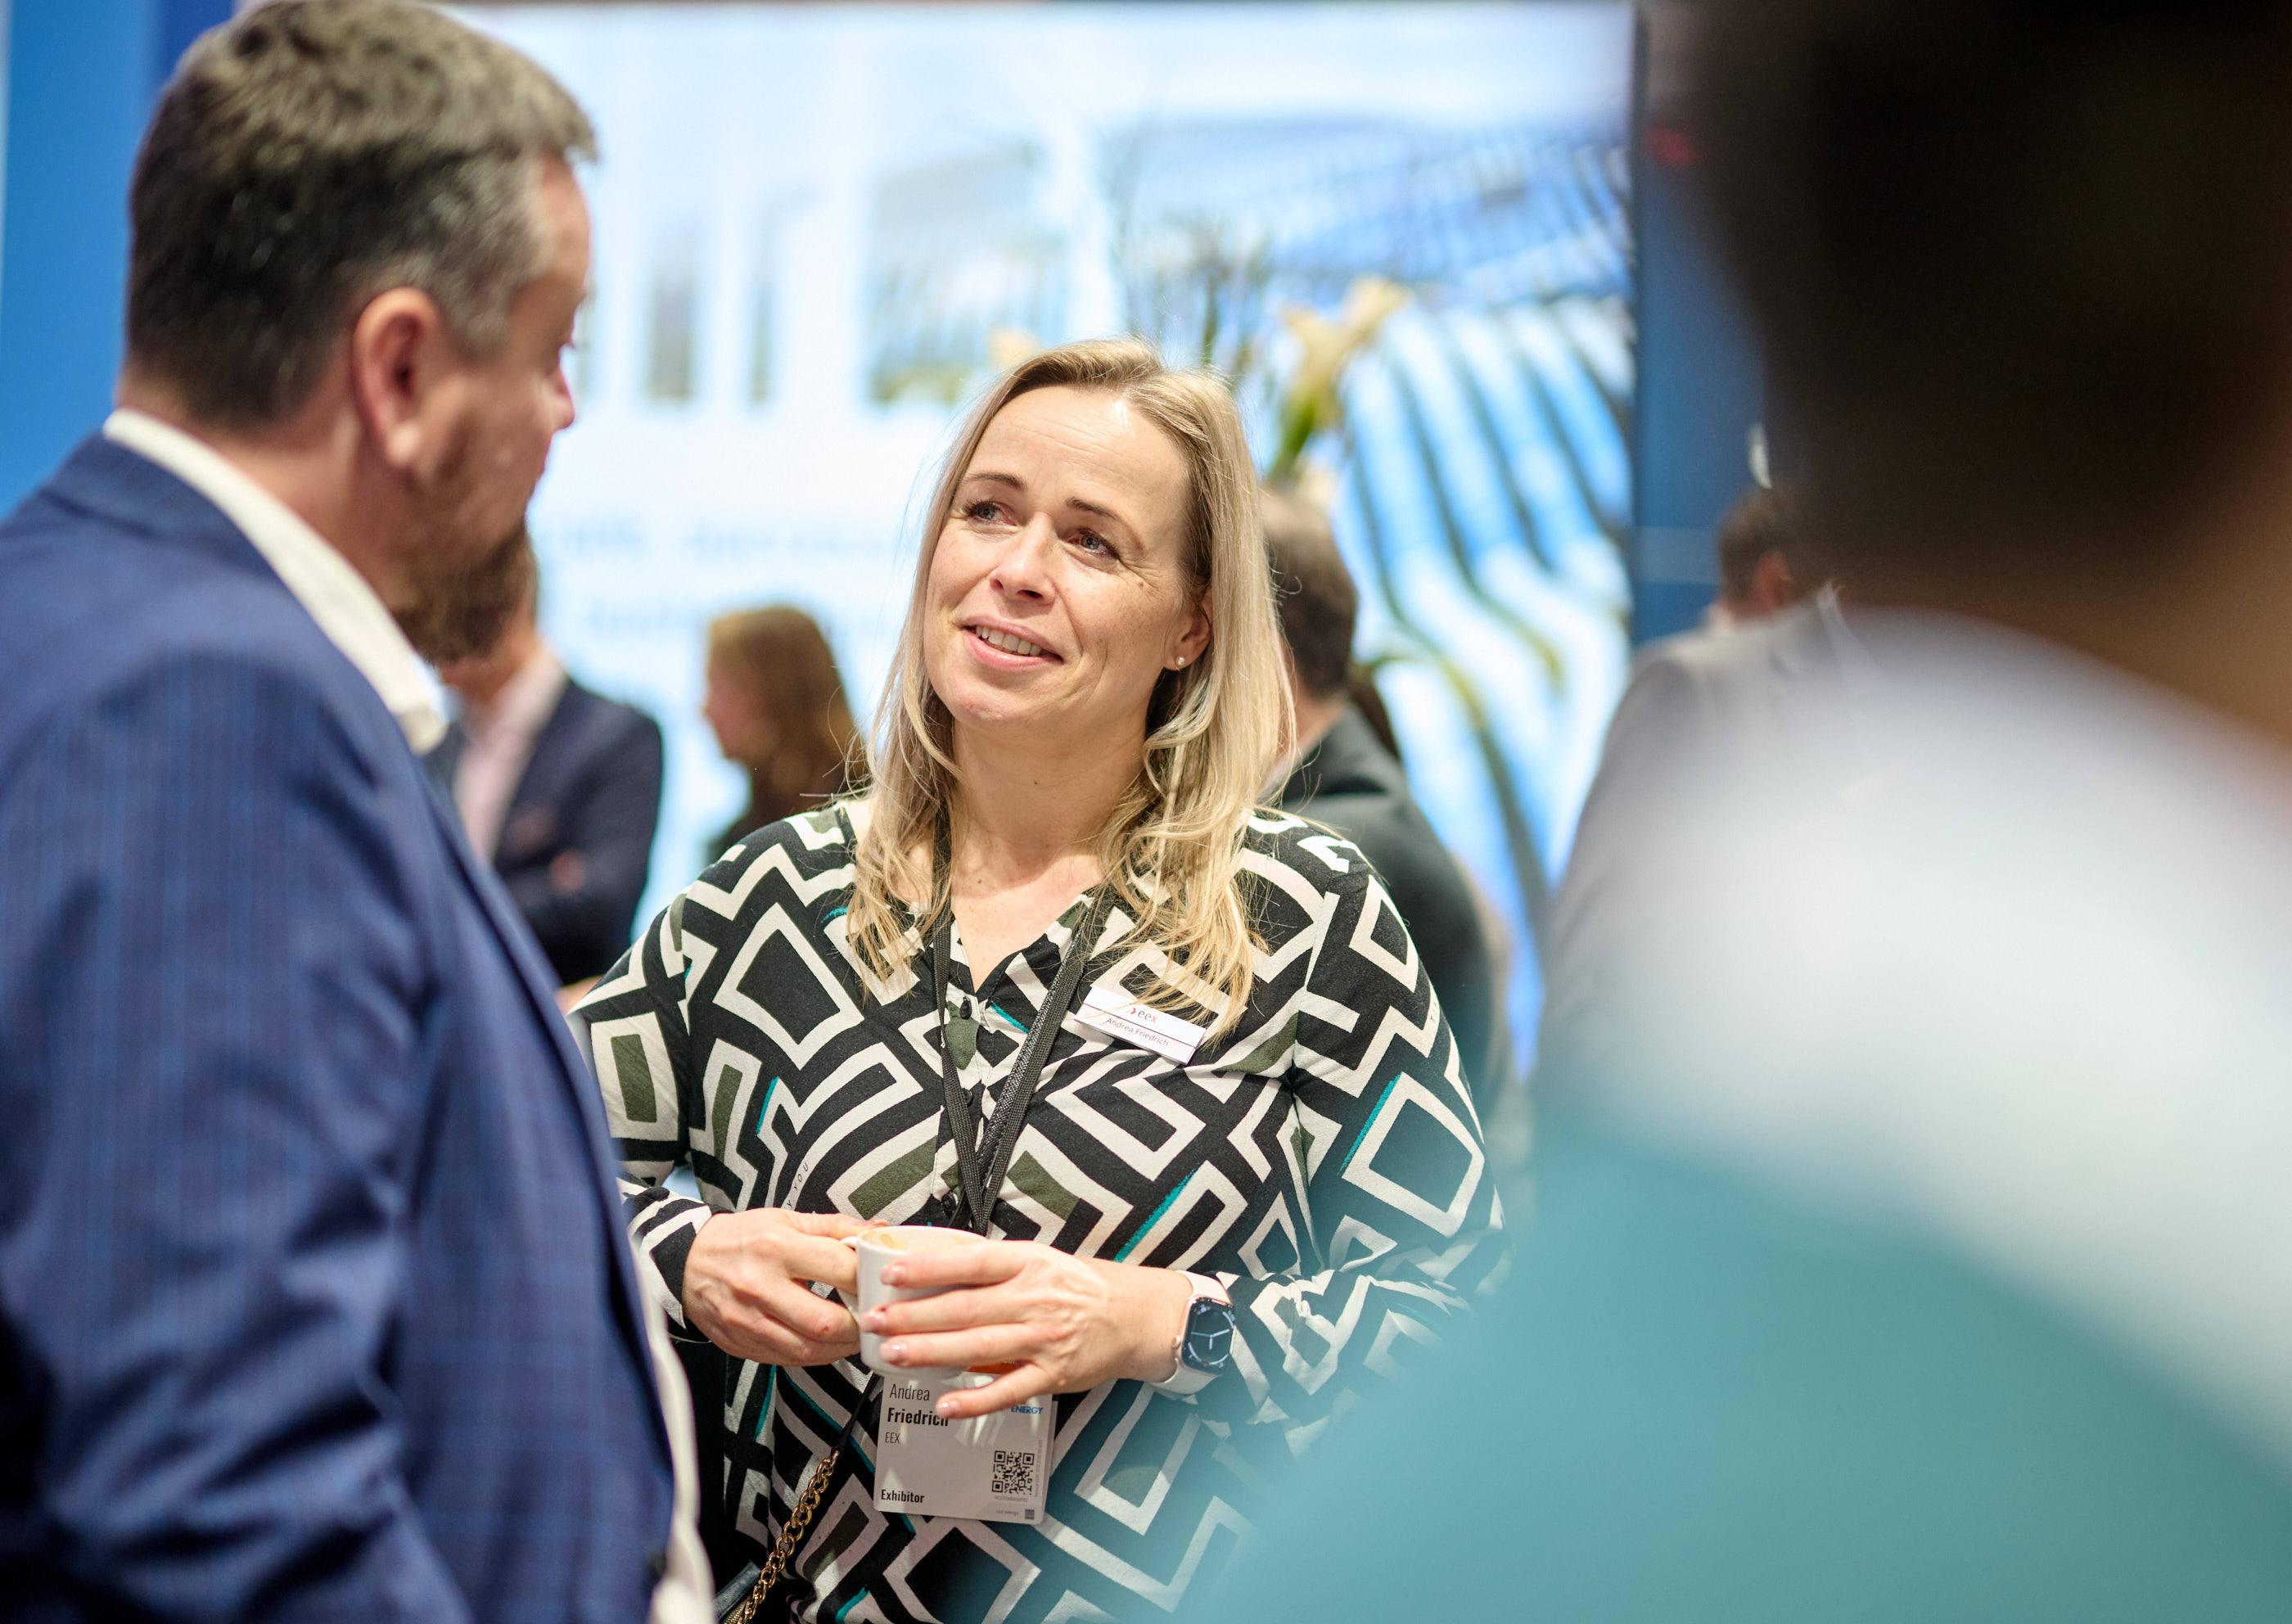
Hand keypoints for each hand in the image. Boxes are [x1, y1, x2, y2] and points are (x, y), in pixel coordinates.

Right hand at [684, 1208, 868, 1365]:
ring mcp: (748, 1321)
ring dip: (842, 1347)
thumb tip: (877, 1230)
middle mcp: (760, 1286)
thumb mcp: (785, 1219)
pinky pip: (789, 1361)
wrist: (687, 1262)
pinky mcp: (741, 1345)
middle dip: (859, 1324)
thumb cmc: (741, 1239)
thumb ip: (835, 1226)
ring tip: (856, 1333)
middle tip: (873, 1316)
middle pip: (825, 1322)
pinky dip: (816, 1355)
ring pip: (809, 1350)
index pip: (839, 1269)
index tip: (879, 1281)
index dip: (868, 1278)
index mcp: (775, 1247)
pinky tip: (828, 1343)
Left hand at [865, 1241, 1192, 1418]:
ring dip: (931, 1352)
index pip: (970, 1263)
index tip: (891, 1274)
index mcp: (1028, 1263)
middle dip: (914, 1316)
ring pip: (978, 1347)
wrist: (1133, 1315)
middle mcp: (1034, 1299)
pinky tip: (945, 1404)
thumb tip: (935, 1263)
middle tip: (873, 1319)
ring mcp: (1043, 1340)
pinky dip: (976, 1400)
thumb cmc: (1077, 1285)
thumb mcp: (1039, 1259)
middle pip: (965, 1309)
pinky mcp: (1052, 1375)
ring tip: (893, 1354)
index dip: (929, 1268)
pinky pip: (1008, 1390)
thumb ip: (992, 1265)